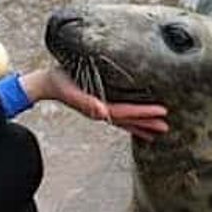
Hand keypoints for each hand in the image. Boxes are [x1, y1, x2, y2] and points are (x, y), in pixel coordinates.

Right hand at [27, 68, 168, 140]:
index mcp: (97, 107)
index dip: (144, 113)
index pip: (126, 113)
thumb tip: (102, 113)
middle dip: (147, 123)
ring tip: (158, 130)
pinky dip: (129, 121)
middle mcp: (100, 111)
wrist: (45, 82)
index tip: (163, 112)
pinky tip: (136, 122)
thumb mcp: (71, 90)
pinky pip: (117, 116)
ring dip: (141, 125)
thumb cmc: (58, 81)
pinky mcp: (97, 105)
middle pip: (128, 120)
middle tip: (166, 126)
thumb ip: (86, 102)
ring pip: (124, 121)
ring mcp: (99, 110)